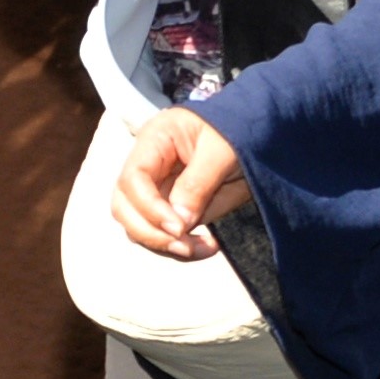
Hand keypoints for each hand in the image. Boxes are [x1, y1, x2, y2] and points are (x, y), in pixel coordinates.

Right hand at [112, 107, 246, 259]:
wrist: (256, 131)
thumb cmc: (238, 130)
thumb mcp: (223, 151)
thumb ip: (198, 184)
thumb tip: (179, 223)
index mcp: (154, 140)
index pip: (133, 178)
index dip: (149, 207)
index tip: (178, 228)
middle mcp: (147, 168)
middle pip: (123, 206)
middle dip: (150, 232)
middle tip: (186, 246)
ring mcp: (157, 190)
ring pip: (138, 226)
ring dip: (164, 245)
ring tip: (203, 248)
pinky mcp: (171, 209)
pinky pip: (163, 234)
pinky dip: (179, 247)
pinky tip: (206, 247)